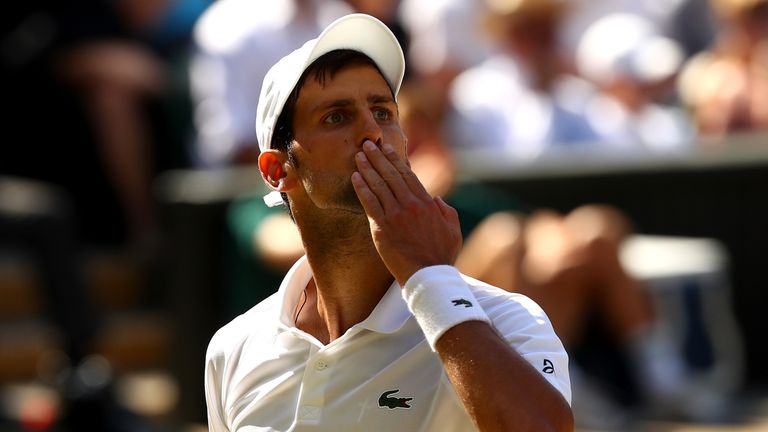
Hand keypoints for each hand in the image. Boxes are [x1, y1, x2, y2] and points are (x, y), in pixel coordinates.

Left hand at [351, 140, 461, 285]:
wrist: (428, 275)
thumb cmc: (441, 256)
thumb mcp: (453, 229)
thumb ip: (446, 210)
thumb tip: (435, 198)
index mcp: (427, 203)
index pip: (408, 175)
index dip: (396, 160)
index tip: (387, 149)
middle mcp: (411, 205)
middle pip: (391, 175)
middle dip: (378, 157)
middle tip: (368, 144)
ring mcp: (396, 215)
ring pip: (379, 185)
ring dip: (367, 168)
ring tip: (358, 155)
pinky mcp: (383, 228)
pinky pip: (369, 203)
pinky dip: (362, 188)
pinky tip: (355, 177)